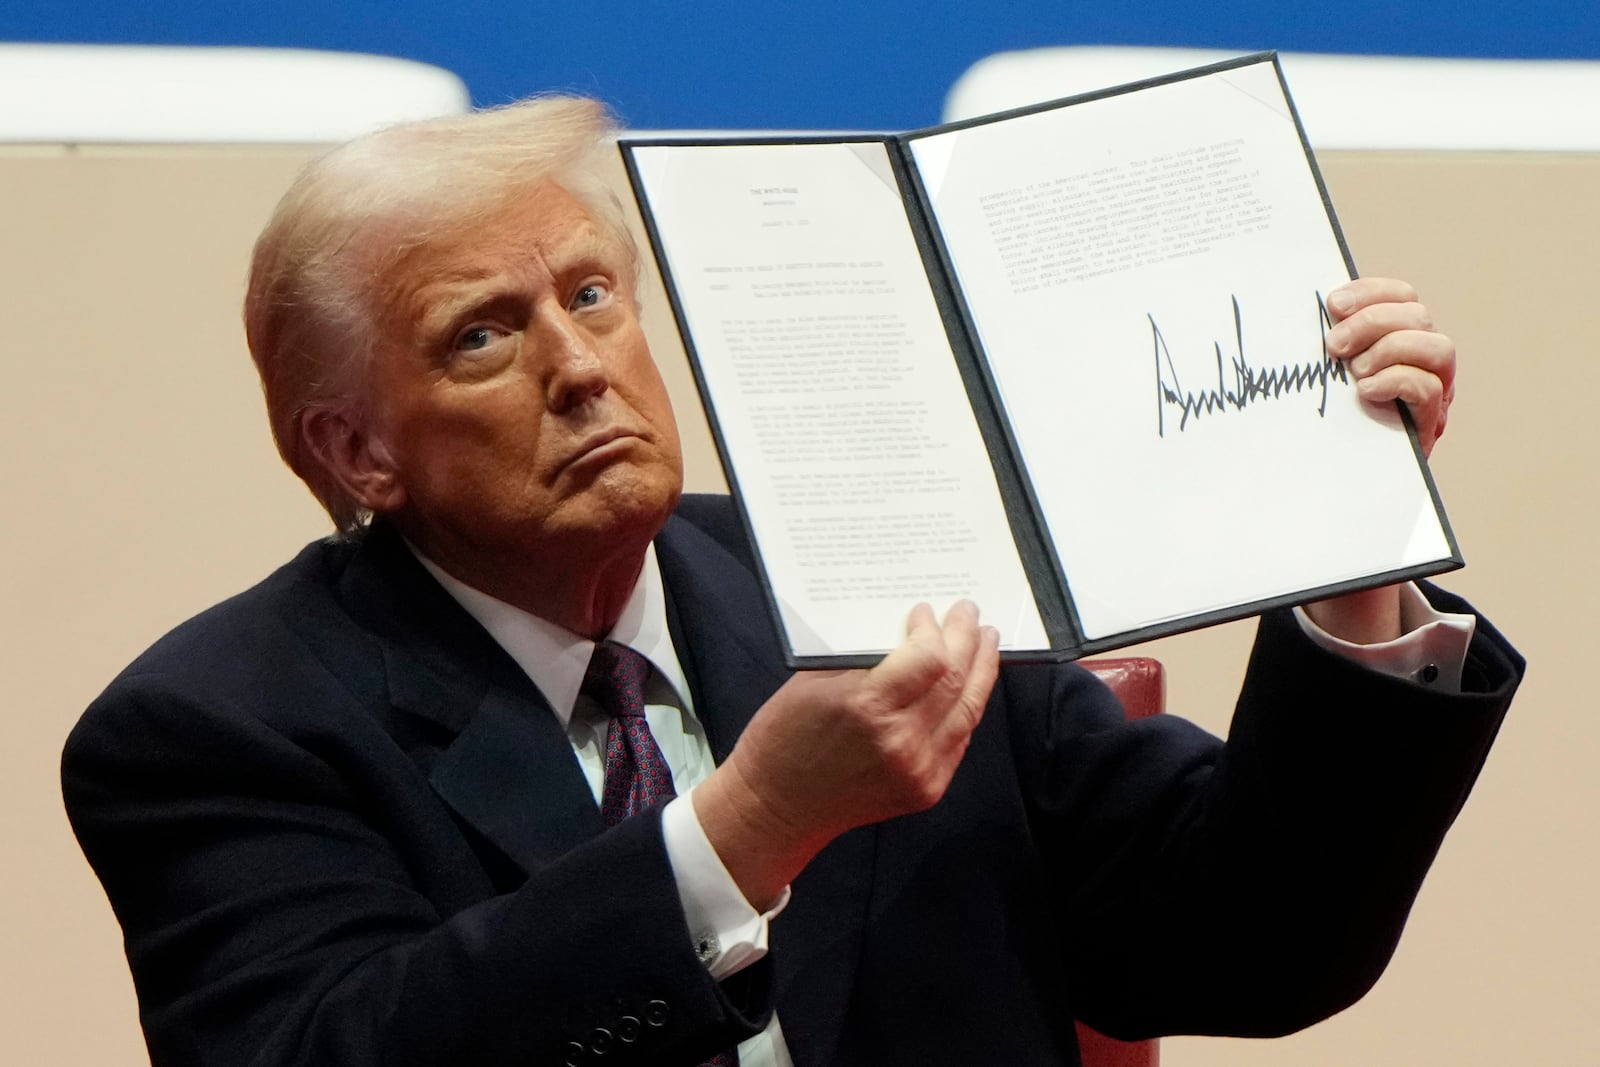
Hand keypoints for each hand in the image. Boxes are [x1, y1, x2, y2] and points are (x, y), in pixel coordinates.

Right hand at [694, 601, 1000, 907]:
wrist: (777, 806)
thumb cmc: (784, 739)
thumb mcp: (812, 682)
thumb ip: (864, 656)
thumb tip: (905, 628)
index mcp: (866, 707)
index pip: (929, 657)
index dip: (934, 630)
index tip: (926, 612)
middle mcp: (900, 741)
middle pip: (955, 680)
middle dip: (966, 640)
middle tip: (967, 614)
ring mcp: (919, 770)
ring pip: (969, 709)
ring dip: (981, 670)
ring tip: (985, 643)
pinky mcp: (928, 789)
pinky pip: (960, 738)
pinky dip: (966, 706)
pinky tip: (968, 685)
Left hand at [1324, 277, 1454, 456]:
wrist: (1339, 480)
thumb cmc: (1329, 419)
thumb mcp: (1328, 373)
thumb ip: (1332, 342)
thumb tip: (1312, 308)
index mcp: (1402, 338)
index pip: (1403, 296)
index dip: (1371, 292)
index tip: (1333, 304)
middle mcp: (1426, 361)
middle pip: (1418, 316)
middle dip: (1372, 323)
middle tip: (1334, 346)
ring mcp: (1436, 392)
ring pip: (1438, 348)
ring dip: (1390, 350)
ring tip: (1355, 371)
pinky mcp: (1431, 424)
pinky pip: (1430, 389)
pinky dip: (1395, 381)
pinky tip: (1365, 391)